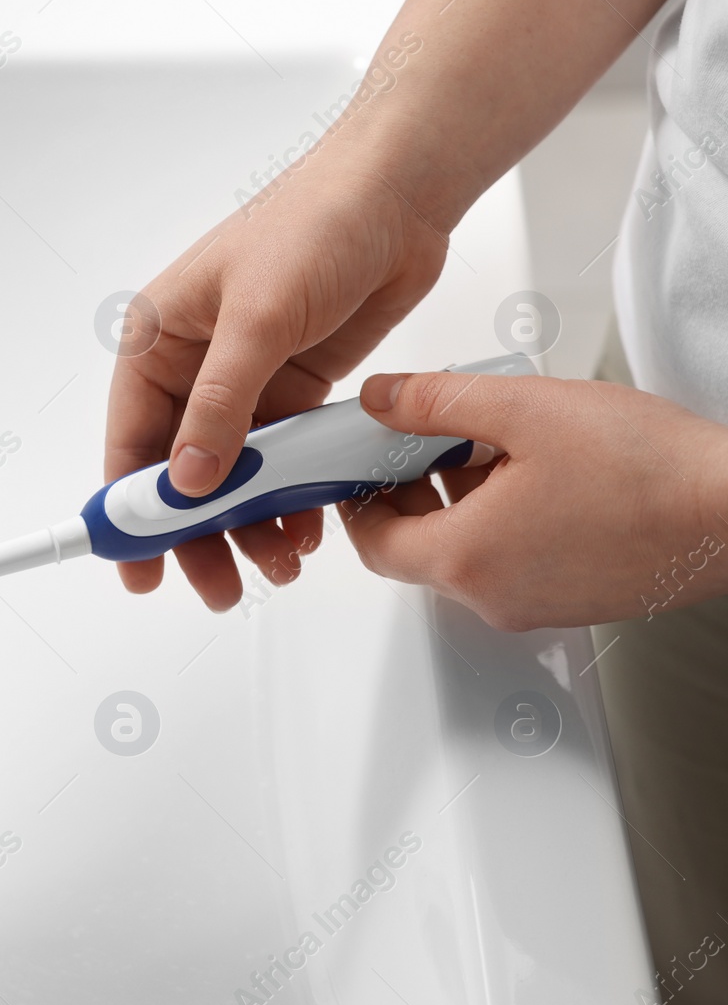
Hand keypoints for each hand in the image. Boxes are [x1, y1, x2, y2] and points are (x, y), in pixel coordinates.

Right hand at [105, 154, 448, 608]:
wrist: (399, 194)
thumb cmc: (316, 223)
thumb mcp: (257, 319)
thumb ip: (222, 406)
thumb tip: (190, 479)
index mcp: (159, 340)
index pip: (131, 440)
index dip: (131, 509)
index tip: (136, 564)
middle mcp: (195, 366)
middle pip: (181, 471)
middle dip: (197, 533)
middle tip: (213, 584)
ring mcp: (247, 382)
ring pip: (235, 475)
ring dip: (250, 523)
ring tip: (275, 562)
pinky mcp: (295, 390)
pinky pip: (284, 461)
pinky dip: (291, 496)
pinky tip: (305, 524)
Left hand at [343, 369, 727, 630]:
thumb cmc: (650, 471)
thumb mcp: (521, 409)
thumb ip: (435, 402)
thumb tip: (382, 400)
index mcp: (467, 558)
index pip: (372, 542)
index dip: (354, 498)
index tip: (356, 463)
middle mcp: (493, 596)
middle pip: (416, 548)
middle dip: (409, 490)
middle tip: (421, 439)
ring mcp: (534, 604)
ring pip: (465, 552)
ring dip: (459, 499)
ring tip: (491, 440)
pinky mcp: (572, 599)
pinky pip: (510, 561)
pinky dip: (501, 518)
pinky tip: (535, 470)